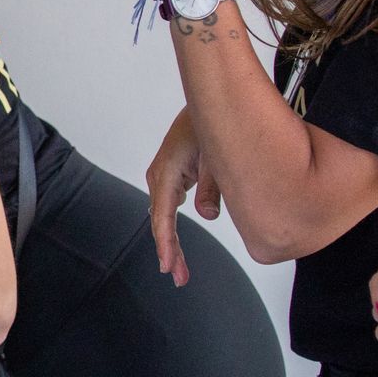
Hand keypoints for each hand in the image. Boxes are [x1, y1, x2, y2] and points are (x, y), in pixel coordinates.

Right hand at [145, 108, 219, 287]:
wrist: (209, 99)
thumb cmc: (211, 123)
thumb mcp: (217, 156)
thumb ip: (213, 188)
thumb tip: (207, 215)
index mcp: (168, 171)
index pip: (163, 215)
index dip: (166, 243)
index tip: (168, 267)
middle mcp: (160, 175)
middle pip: (161, 221)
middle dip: (170, 251)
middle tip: (179, 277)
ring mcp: (164, 176)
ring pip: (163, 216)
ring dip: (171, 242)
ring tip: (181, 269)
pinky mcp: (172, 175)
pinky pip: (169, 207)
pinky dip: (172, 228)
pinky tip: (177, 247)